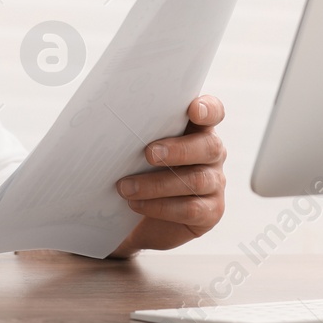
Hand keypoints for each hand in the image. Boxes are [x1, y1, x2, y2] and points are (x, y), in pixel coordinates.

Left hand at [108, 95, 226, 258]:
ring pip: (196, 180)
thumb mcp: (141, 145)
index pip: (213, 112)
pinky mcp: (211, 211)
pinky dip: (161, 207)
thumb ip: (139, 131)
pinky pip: (191, 209)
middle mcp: (212, 153)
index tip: (193, 110)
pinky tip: (137, 204)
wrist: (144, 213)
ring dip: (157, 184)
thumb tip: (107, 122)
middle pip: (208, 146)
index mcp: (197, 129)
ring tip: (126, 187)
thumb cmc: (142, 168)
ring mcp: (215, 182)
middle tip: (148, 154)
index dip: (208, 109)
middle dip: (177, 150)